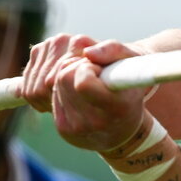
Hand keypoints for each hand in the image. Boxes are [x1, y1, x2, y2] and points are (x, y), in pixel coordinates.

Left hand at [19, 35, 148, 151]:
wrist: (125, 128)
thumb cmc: (130, 88)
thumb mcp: (132, 64)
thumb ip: (113, 51)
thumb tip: (88, 52)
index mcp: (117, 107)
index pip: (82, 82)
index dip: (86, 68)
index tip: (98, 69)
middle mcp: (95, 123)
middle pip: (63, 78)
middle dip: (75, 67)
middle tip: (93, 73)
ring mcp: (75, 129)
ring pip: (51, 84)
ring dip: (66, 76)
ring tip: (86, 84)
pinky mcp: (62, 129)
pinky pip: (48, 95)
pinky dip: (60, 88)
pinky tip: (77, 93)